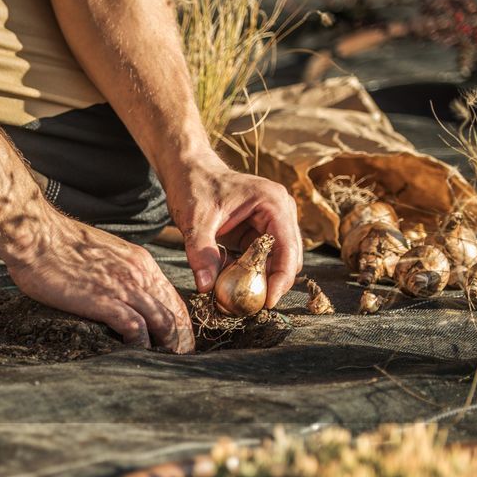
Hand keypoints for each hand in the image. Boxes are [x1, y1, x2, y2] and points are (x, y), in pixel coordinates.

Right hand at [0, 212, 194, 352]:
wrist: (35, 236)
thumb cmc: (58, 245)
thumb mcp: (102, 253)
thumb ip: (117, 271)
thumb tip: (119, 292)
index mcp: (140, 262)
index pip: (173, 299)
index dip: (181, 325)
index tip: (178, 343)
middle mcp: (139, 274)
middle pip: (175, 314)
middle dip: (180, 341)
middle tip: (177, 361)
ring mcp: (123, 287)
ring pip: (163, 323)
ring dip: (166, 347)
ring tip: (162, 364)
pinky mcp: (104, 300)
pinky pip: (135, 328)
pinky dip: (140, 346)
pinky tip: (135, 355)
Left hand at [164, 154, 302, 307]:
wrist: (188, 171)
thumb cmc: (194, 186)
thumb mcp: (194, 220)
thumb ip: (201, 252)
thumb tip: (206, 287)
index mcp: (273, 204)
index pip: (288, 249)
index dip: (281, 279)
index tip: (267, 304)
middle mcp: (280, 213)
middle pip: (288, 259)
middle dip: (270, 283)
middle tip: (247, 305)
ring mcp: (272, 223)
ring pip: (274, 262)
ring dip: (257, 280)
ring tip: (233, 294)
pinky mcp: (259, 233)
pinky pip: (258, 261)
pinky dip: (246, 273)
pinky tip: (225, 278)